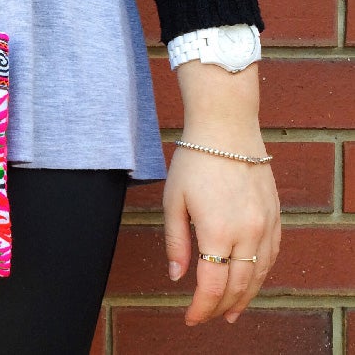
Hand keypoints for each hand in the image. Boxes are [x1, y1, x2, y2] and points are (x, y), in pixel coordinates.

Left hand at [164, 62, 280, 324]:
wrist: (226, 130)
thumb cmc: (194, 163)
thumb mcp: (173, 202)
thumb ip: (176, 242)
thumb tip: (177, 277)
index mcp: (217, 231)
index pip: (211, 285)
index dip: (200, 308)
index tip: (189, 319)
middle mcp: (247, 232)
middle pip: (238, 285)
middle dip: (220, 307)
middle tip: (207, 318)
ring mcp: (266, 224)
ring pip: (259, 273)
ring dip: (245, 296)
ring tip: (230, 310)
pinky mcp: (275, 215)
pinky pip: (271, 254)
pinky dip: (260, 273)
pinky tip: (250, 280)